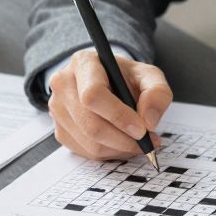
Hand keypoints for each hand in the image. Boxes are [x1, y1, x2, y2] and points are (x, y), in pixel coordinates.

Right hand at [46, 48, 171, 160]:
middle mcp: (63, 84)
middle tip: (146, 142)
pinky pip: (85, 152)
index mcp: (83, 63)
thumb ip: (157, 92)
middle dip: (123, 139)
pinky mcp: (60, 130)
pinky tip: (121, 142)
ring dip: (119, 148)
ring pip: (89, 142)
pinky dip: (109, 153)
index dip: (119, 116)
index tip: (141, 129)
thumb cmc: (126, 78)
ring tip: (137, 142)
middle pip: (90, 124)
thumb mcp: (149, 76)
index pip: (93, 94)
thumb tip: (148, 120)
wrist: (108, 81)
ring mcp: (57, 109)